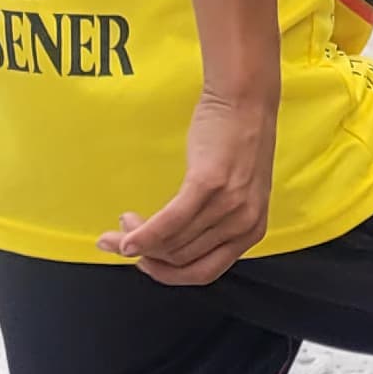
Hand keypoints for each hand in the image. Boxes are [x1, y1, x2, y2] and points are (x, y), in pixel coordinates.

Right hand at [102, 87, 275, 285]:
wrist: (245, 100)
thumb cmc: (236, 141)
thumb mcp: (237, 192)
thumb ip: (215, 221)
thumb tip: (171, 244)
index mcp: (252, 231)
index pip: (203, 272)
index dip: (168, 274)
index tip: (144, 262)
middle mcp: (243, 225)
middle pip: (182, 259)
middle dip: (144, 256)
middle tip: (120, 239)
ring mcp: (228, 206)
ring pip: (172, 243)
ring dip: (136, 240)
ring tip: (121, 222)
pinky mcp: (208, 184)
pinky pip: (169, 222)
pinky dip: (143, 234)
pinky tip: (126, 233)